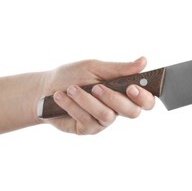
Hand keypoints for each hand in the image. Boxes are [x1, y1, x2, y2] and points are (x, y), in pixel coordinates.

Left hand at [40, 57, 154, 134]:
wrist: (45, 88)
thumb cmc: (73, 75)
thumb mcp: (95, 67)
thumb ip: (120, 69)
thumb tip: (143, 61)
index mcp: (124, 92)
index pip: (146, 101)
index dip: (144, 97)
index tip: (132, 88)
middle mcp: (117, 108)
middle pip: (132, 112)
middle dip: (114, 99)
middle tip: (97, 88)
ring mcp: (103, 121)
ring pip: (106, 115)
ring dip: (87, 100)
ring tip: (71, 88)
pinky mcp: (87, 129)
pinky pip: (86, 119)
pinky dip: (73, 105)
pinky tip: (61, 96)